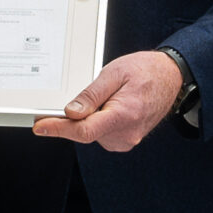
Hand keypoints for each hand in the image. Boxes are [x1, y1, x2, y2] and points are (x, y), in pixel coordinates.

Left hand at [31, 50, 181, 151]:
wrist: (171, 78)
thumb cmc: (145, 72)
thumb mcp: (115, 73)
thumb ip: (91, 95)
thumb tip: (71, 112)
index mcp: (124, 115)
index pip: (83, 130)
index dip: (58, 128)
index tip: (40, 126)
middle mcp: (126, 134)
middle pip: (85, 132)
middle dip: (76, 116)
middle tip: (88, 93)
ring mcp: (126, 140)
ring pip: (92, 133)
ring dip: (90, 117)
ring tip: (110, 95)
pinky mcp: (125, 141)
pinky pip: (101, 133)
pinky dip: (98, 120)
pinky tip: (111, 105)